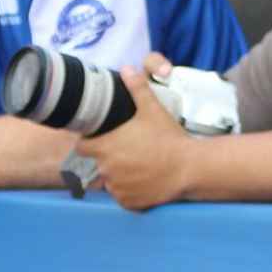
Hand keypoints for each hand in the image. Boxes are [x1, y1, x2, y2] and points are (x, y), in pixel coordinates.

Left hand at [75, 67, 192, 212]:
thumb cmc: (169, 138)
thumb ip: (137, 88)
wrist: (190, 168)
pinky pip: (121, 196)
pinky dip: (128, 191)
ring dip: (117, 175)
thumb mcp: (152, 109)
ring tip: (136, 165)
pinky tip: (142, 180)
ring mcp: (116, 189)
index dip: (90, 141)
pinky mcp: (128, 203)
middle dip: (105, 158)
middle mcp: (106, 170)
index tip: (101, 138)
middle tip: (124, 151)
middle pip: (96, 164)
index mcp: (104, 147)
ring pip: (108, 181)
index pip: (82, 146)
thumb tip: (127, 68)